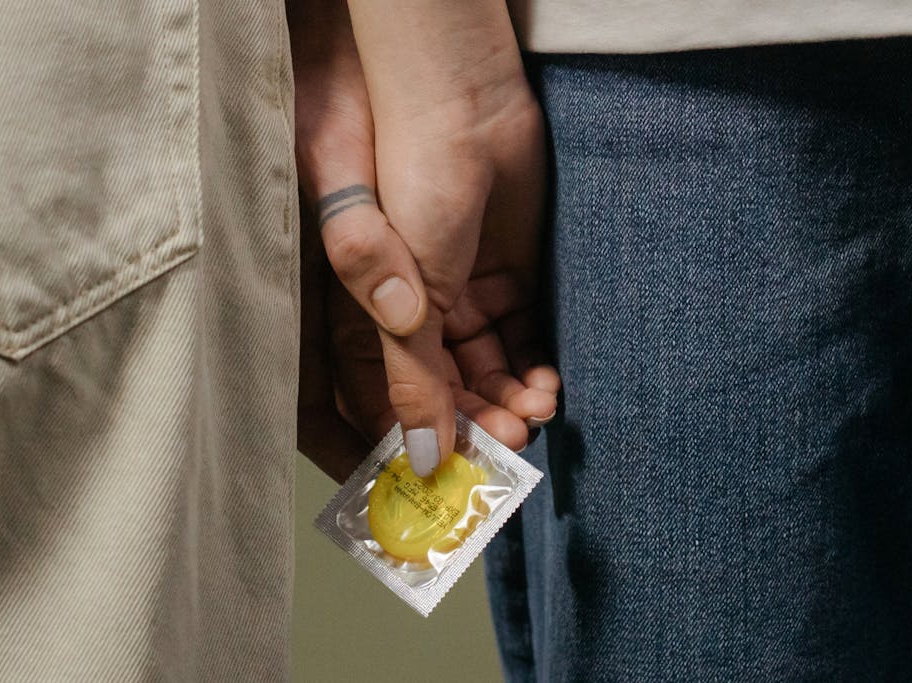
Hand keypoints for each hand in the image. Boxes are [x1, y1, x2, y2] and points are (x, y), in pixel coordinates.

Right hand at [291, 1, 558, 480]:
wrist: (457, 93)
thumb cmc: (398, 174)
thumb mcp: (395, 282)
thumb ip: (409, 369)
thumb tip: (421, 454)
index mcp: (363, 317)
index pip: (375, 402)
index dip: (401, 446)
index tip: (438, 485)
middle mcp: (405, 313)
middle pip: (436, 394)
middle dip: (471, 428)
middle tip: (507, 453)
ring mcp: (454, 294)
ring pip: (481, 371)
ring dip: (507, 402)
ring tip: (537, 416)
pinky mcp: (499, 274)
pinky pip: (516, 338)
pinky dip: (532, 366)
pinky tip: (548, 385)